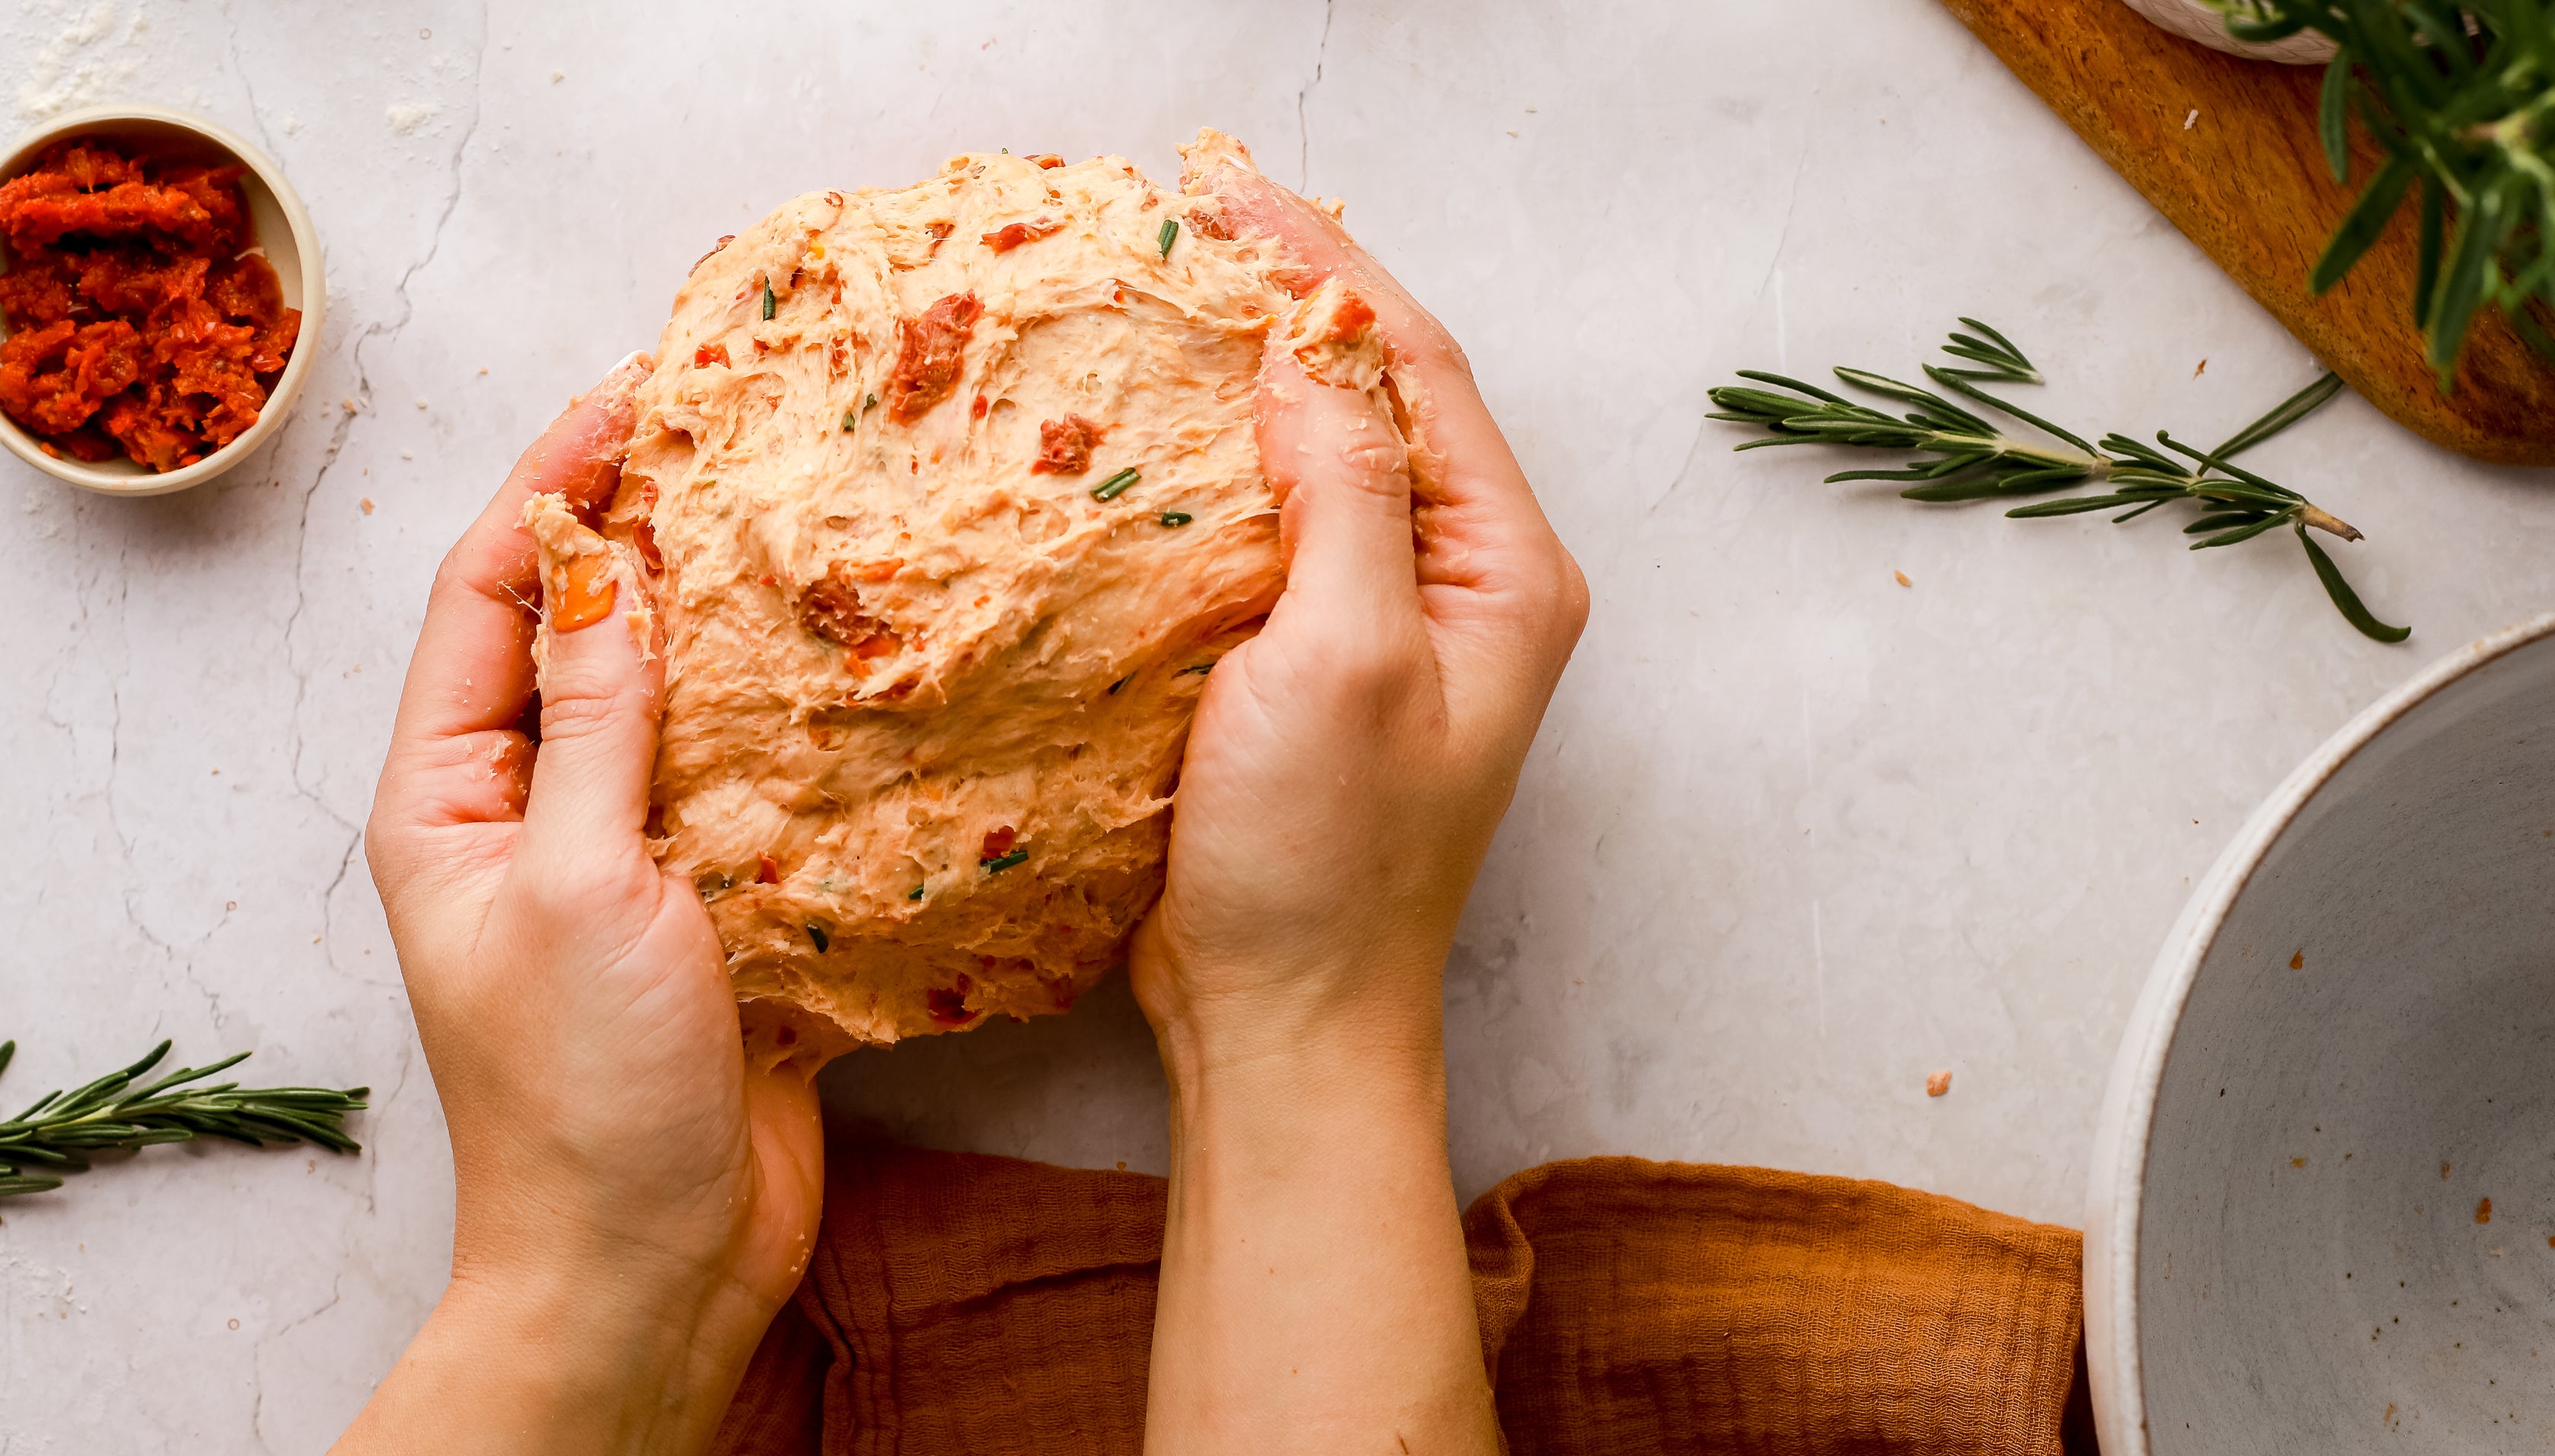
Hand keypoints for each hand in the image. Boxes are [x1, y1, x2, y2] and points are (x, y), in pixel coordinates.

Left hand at [339, 359, 822, 1455]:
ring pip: (661, 701)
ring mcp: (614, 862)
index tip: (629, 396)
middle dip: (638, 530)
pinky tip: (849, 670)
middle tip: (727, 431)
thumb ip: (597, 725)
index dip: (551, 486)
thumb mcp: (578, 884)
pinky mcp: (706, 912)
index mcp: (445, 799)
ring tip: (797, 522)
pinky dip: (783, 722)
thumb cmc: (581, 1095)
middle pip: (571, 632)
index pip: (487, 596)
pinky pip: (737, 784)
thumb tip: (612, 573)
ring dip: (719, 619)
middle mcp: (518, 815)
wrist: (649, 1268)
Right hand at [1134, 156, 1585, 1454]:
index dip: (1329, 276)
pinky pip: (1274, 533)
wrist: (1286, 1022)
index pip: (1420, 374)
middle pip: (1384, 401)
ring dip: (1254, 381)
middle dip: (1297, 307)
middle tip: (1198, 222)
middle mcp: (1465, 588)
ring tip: (1176, 297)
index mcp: (1505, 574)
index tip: (1233, 203)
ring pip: (1326, 461)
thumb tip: (1302, 372)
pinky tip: (1156, 437)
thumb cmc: (1327, 864)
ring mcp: (1391, 630)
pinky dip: (1218, 471)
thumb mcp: (1345, 661)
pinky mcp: (1315, 670)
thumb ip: (1343, 498)